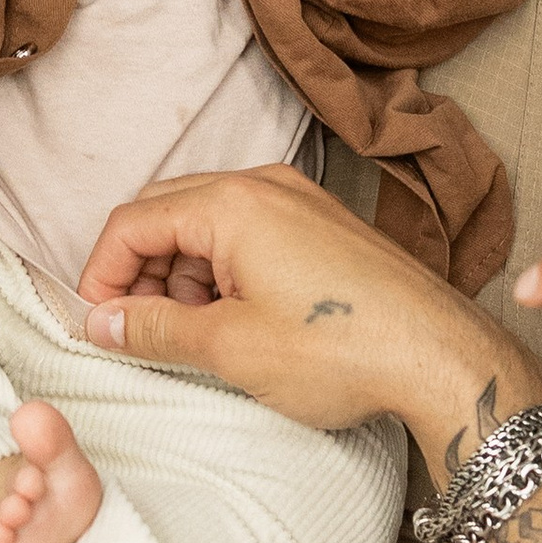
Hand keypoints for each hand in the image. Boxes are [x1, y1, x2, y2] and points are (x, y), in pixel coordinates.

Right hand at [79, 166, 541, 455]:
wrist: (441, 357)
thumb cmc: (343, 350)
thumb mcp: (230, 348)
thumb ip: (154, 329)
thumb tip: (103, 323)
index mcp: (232, 202)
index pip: (131, 222)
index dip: (101, 276)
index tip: (100, 325)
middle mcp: (265, 185)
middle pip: (166, 212)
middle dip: (141, 272)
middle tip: (139, 331)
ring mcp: (299, 202)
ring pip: (207, 224)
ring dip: (182, 274)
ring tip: (194, 336)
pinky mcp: (323, 227)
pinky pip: (249, 233)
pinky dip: (223, 271)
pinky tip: (236, 322)